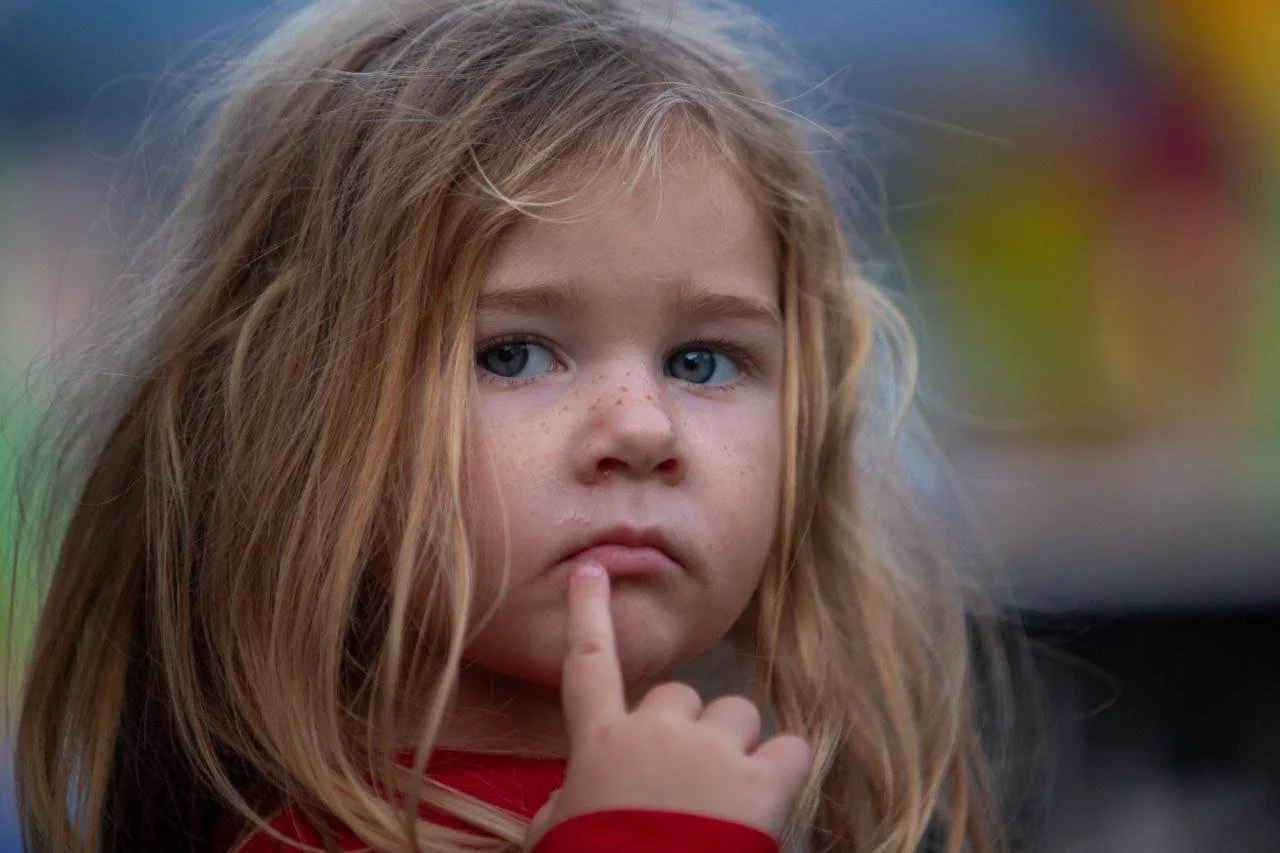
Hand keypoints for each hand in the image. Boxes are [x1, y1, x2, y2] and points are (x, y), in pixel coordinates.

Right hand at [522, 562, 811, 848]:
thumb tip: (570, 798)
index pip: (589, 662)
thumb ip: (565, 802)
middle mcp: (655, 731)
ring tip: (724, 800)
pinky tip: (766, 803)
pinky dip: (783, 773)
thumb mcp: (556, 833)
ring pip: (738, 714)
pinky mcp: (758, 784)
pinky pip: (788, 750)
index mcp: (601, 742)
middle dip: (687, 731)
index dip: (588, 612)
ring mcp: (710, 752)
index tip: (592, 571)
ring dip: (735, 749)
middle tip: (684, 784)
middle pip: (682, 696)